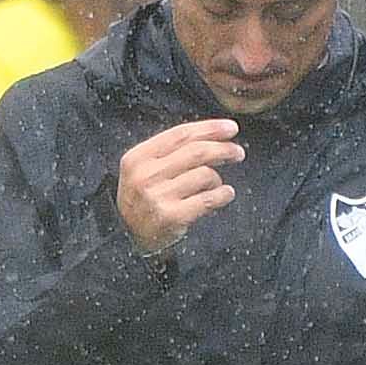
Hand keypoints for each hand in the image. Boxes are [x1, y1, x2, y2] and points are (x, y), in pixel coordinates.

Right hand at [115, 119, 240, 254]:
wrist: (127, 236)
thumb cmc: (143, 198)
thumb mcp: (143, 169)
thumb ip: (170, 152)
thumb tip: (213, 135)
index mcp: (138, 157)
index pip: (181, 134)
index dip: (209, 129)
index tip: (230, 128)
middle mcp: (145, 175)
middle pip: (196, 152)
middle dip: (223, 149)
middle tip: (238, 152)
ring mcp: (158, 197)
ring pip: (204, 174)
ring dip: (218, 178)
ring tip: (216, 185)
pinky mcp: (171, 217)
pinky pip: (208, 199)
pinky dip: (223, 194)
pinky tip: (226, 194)